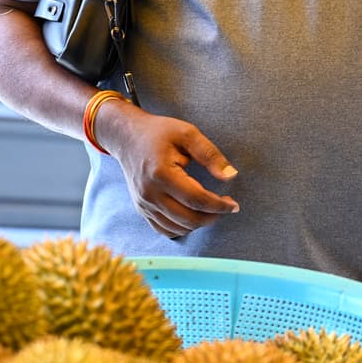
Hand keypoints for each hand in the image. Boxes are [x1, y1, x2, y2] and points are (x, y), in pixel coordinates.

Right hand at [93, 101, 238, 239]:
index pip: (196, 200)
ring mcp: (143, 204)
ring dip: (198, 223)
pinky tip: (193, 215)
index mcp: (162, 174)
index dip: (219, 206)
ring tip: (210, 209)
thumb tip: (230, 176)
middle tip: (225, 207)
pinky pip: (164, 230)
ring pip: (177, 228)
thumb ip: (210, 155)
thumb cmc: (159, 133)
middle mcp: (150, 193)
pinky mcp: (141, 209)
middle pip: (188, 219)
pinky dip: (182, 228)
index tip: (234, 205)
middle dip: (212, 217)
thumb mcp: (188, 134)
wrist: (127, 138)